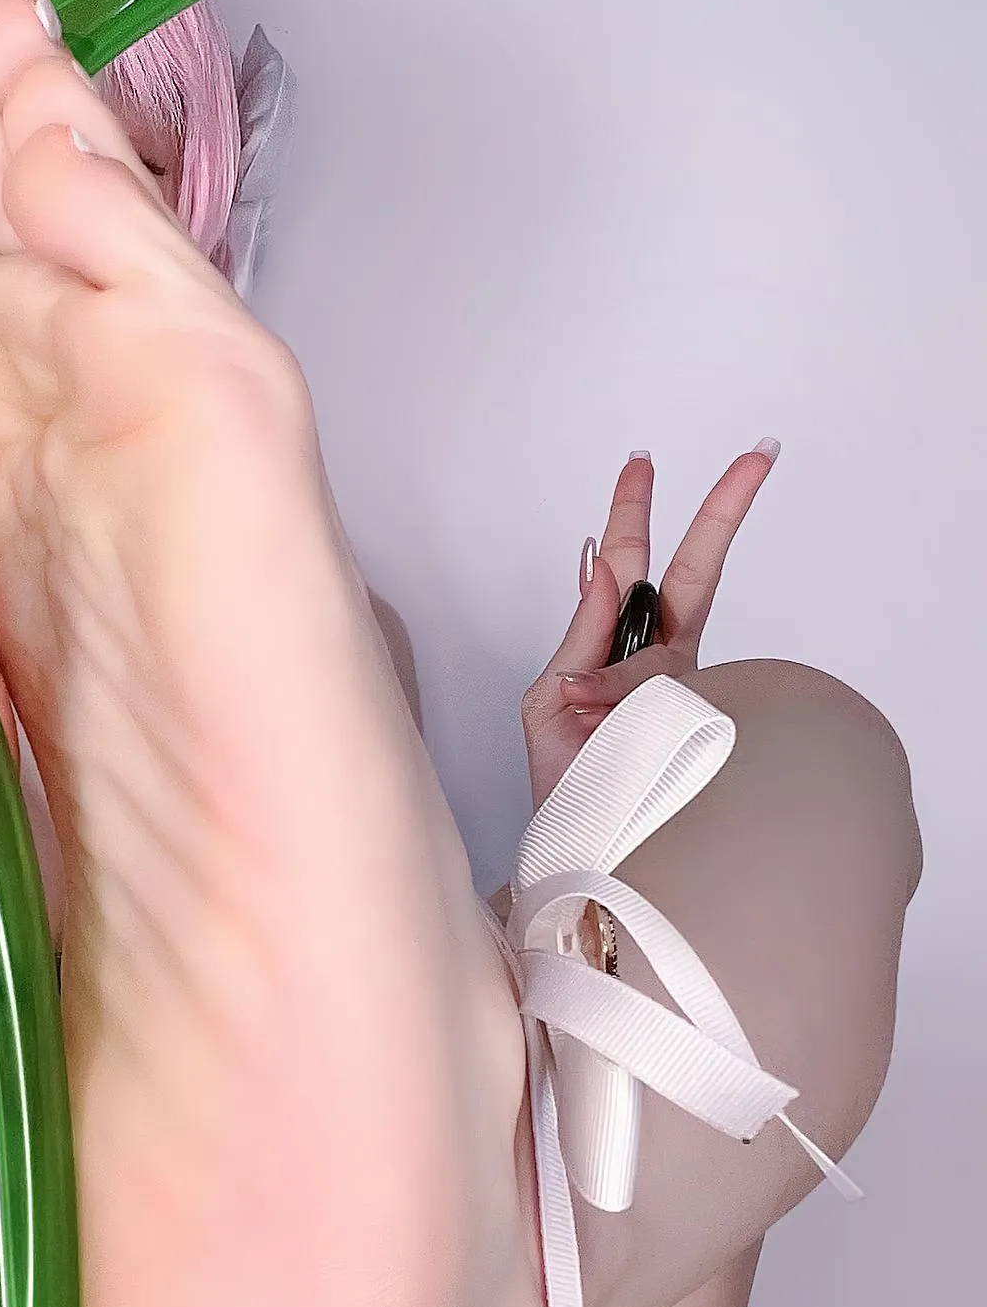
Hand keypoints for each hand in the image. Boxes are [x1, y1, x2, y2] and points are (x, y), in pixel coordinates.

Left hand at [519, 443, 779, 809]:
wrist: (576, 850)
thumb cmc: (565, 782)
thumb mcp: (548, 701)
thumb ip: (580, 637)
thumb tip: (600, 567)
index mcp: (622, 647)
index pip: (632, 566)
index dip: (634, 513)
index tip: (642, 461)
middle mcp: (662, 662)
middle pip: (695, 573)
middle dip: (722, 512)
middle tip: (758, 455)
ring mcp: (684, 690)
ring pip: (668, 645)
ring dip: (616, 677)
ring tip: (583, 711)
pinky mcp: (694, 723)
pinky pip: (661, 692)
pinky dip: (618, 703)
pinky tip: (598, 711)